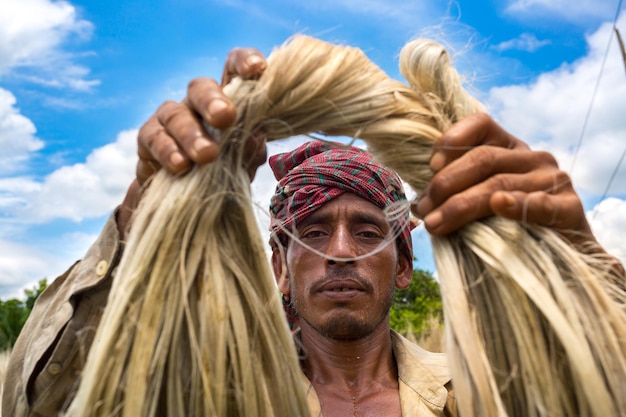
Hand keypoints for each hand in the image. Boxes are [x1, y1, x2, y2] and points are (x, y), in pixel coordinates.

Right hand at [118, 48, 267, 238]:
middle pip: (200, 87)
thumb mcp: (242, 166)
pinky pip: (153, 137)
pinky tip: (180, 165)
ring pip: (176, 114)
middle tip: (225, 117)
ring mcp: (171, 119)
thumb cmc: (221, 175)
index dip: (244, 62)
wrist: (186, 202)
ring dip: (191, 134)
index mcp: (227, 102)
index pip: (233, 70)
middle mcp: (197, 104)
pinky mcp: (149, 139)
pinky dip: (167, 151)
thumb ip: (250, 152)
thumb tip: (256, 137)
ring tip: (207, 156)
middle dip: (212, 100)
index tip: (258, 68)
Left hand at [414, 112, 593, 242]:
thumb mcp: (480, 203)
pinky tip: (500, 206)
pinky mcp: (570, 207)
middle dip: (446, 185)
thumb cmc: (509, 228)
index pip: (480, 124)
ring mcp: (553, 180)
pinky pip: (541, 204)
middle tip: (424, 209)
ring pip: (499, 184)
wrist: (559, 259)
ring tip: (436, 224)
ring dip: (461, 205)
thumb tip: (419, 203)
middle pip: (483, 159)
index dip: (452, 140)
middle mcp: (532, 157)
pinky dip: (519, 204)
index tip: (431, 167)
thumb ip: (456, 193)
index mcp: (508, 147)